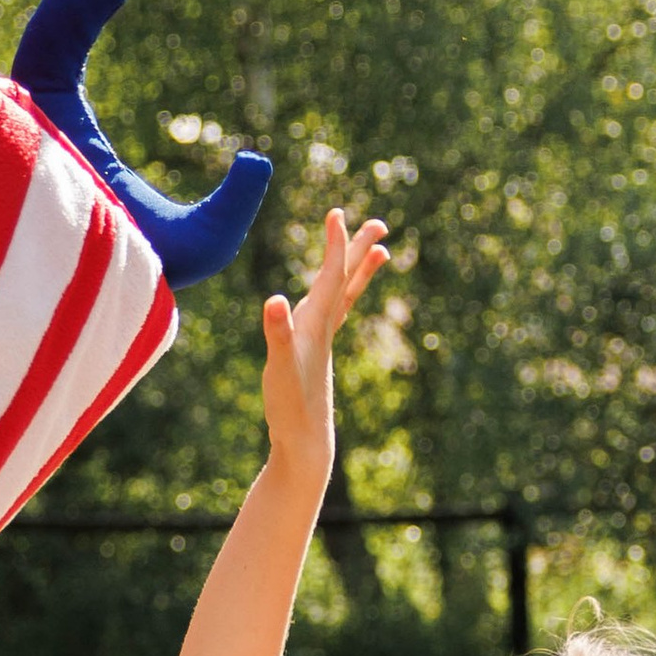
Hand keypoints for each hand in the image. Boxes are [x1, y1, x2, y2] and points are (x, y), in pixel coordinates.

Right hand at [259, 206, 389, 487]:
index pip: (331, 275)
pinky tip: (333, 295)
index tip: (337, 213)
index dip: (335, 244)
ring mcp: (322, 340)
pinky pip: (333, 314)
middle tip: (380, 224)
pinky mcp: (317, 353)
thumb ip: (277, 333)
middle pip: (347, 280)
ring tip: (379, 252)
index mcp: (316, 325)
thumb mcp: (278, 367)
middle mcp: (324, 328)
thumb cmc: (291, 406)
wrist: (305, 443)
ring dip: (358, 270)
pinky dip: (338, 296)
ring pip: (345, 296)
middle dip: (360, 250)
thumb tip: (275, 302)